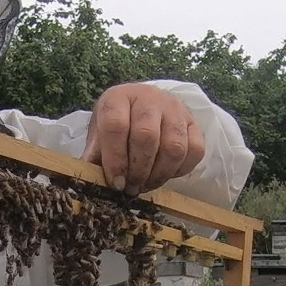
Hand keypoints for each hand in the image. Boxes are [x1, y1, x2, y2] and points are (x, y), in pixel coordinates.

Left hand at [83, 83, 205, 195]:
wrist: (142, 109)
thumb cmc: (117, 127)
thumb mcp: (99, 136)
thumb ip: (95, 158)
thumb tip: (90, 184)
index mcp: (118, 98)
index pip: (116, 126)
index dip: (115, 159)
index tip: (116, 183)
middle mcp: (149, 97)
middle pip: (146, 137)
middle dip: (138, 170)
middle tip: (131, 188)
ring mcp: (175, 108)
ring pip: (174, 147)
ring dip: (159, 174)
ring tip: (145, 184)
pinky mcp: (194, 122)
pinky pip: (195, 151)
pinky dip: (180, 170)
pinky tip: (164, 174)